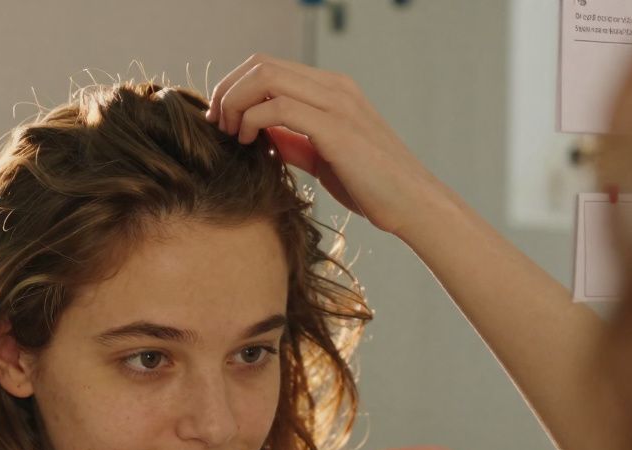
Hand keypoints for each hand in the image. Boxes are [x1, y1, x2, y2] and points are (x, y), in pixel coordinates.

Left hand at [207, 54, 451, 239]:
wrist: (412, 204)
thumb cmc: (370, 185)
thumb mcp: (321, 156)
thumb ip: (291, 139)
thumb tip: (258, 131)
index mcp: (331, 89)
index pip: (268, 67)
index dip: (234, 88)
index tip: (221, 120)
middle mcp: (334, 87)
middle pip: (260, 64)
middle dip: (227, 91)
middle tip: (218, 126)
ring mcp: (337, 103)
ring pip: (265, 78)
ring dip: (235, 104)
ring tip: (232, 135)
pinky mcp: (336, 128)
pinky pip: (279, 108)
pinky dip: (253, 121)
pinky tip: (252, 144)